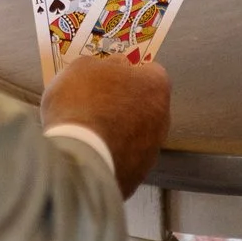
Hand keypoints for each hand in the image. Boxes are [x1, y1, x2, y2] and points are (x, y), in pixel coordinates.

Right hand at [42, 53, 169, 196]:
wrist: (78, 156)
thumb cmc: (81, 102)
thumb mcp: (83, 67)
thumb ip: (105, 66)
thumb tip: (116, 67)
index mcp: (155, 85)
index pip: (150, 71)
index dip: (128, 73)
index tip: (109, 77)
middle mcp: (163, 116)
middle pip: (145, 104)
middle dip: (125, 104)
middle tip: (96, 104)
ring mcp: (153, 149)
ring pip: (137, 134)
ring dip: (119, 131)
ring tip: (88, 132)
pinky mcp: (138, 174)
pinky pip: (125, 158)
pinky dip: (112, 154)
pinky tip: (89, 152)